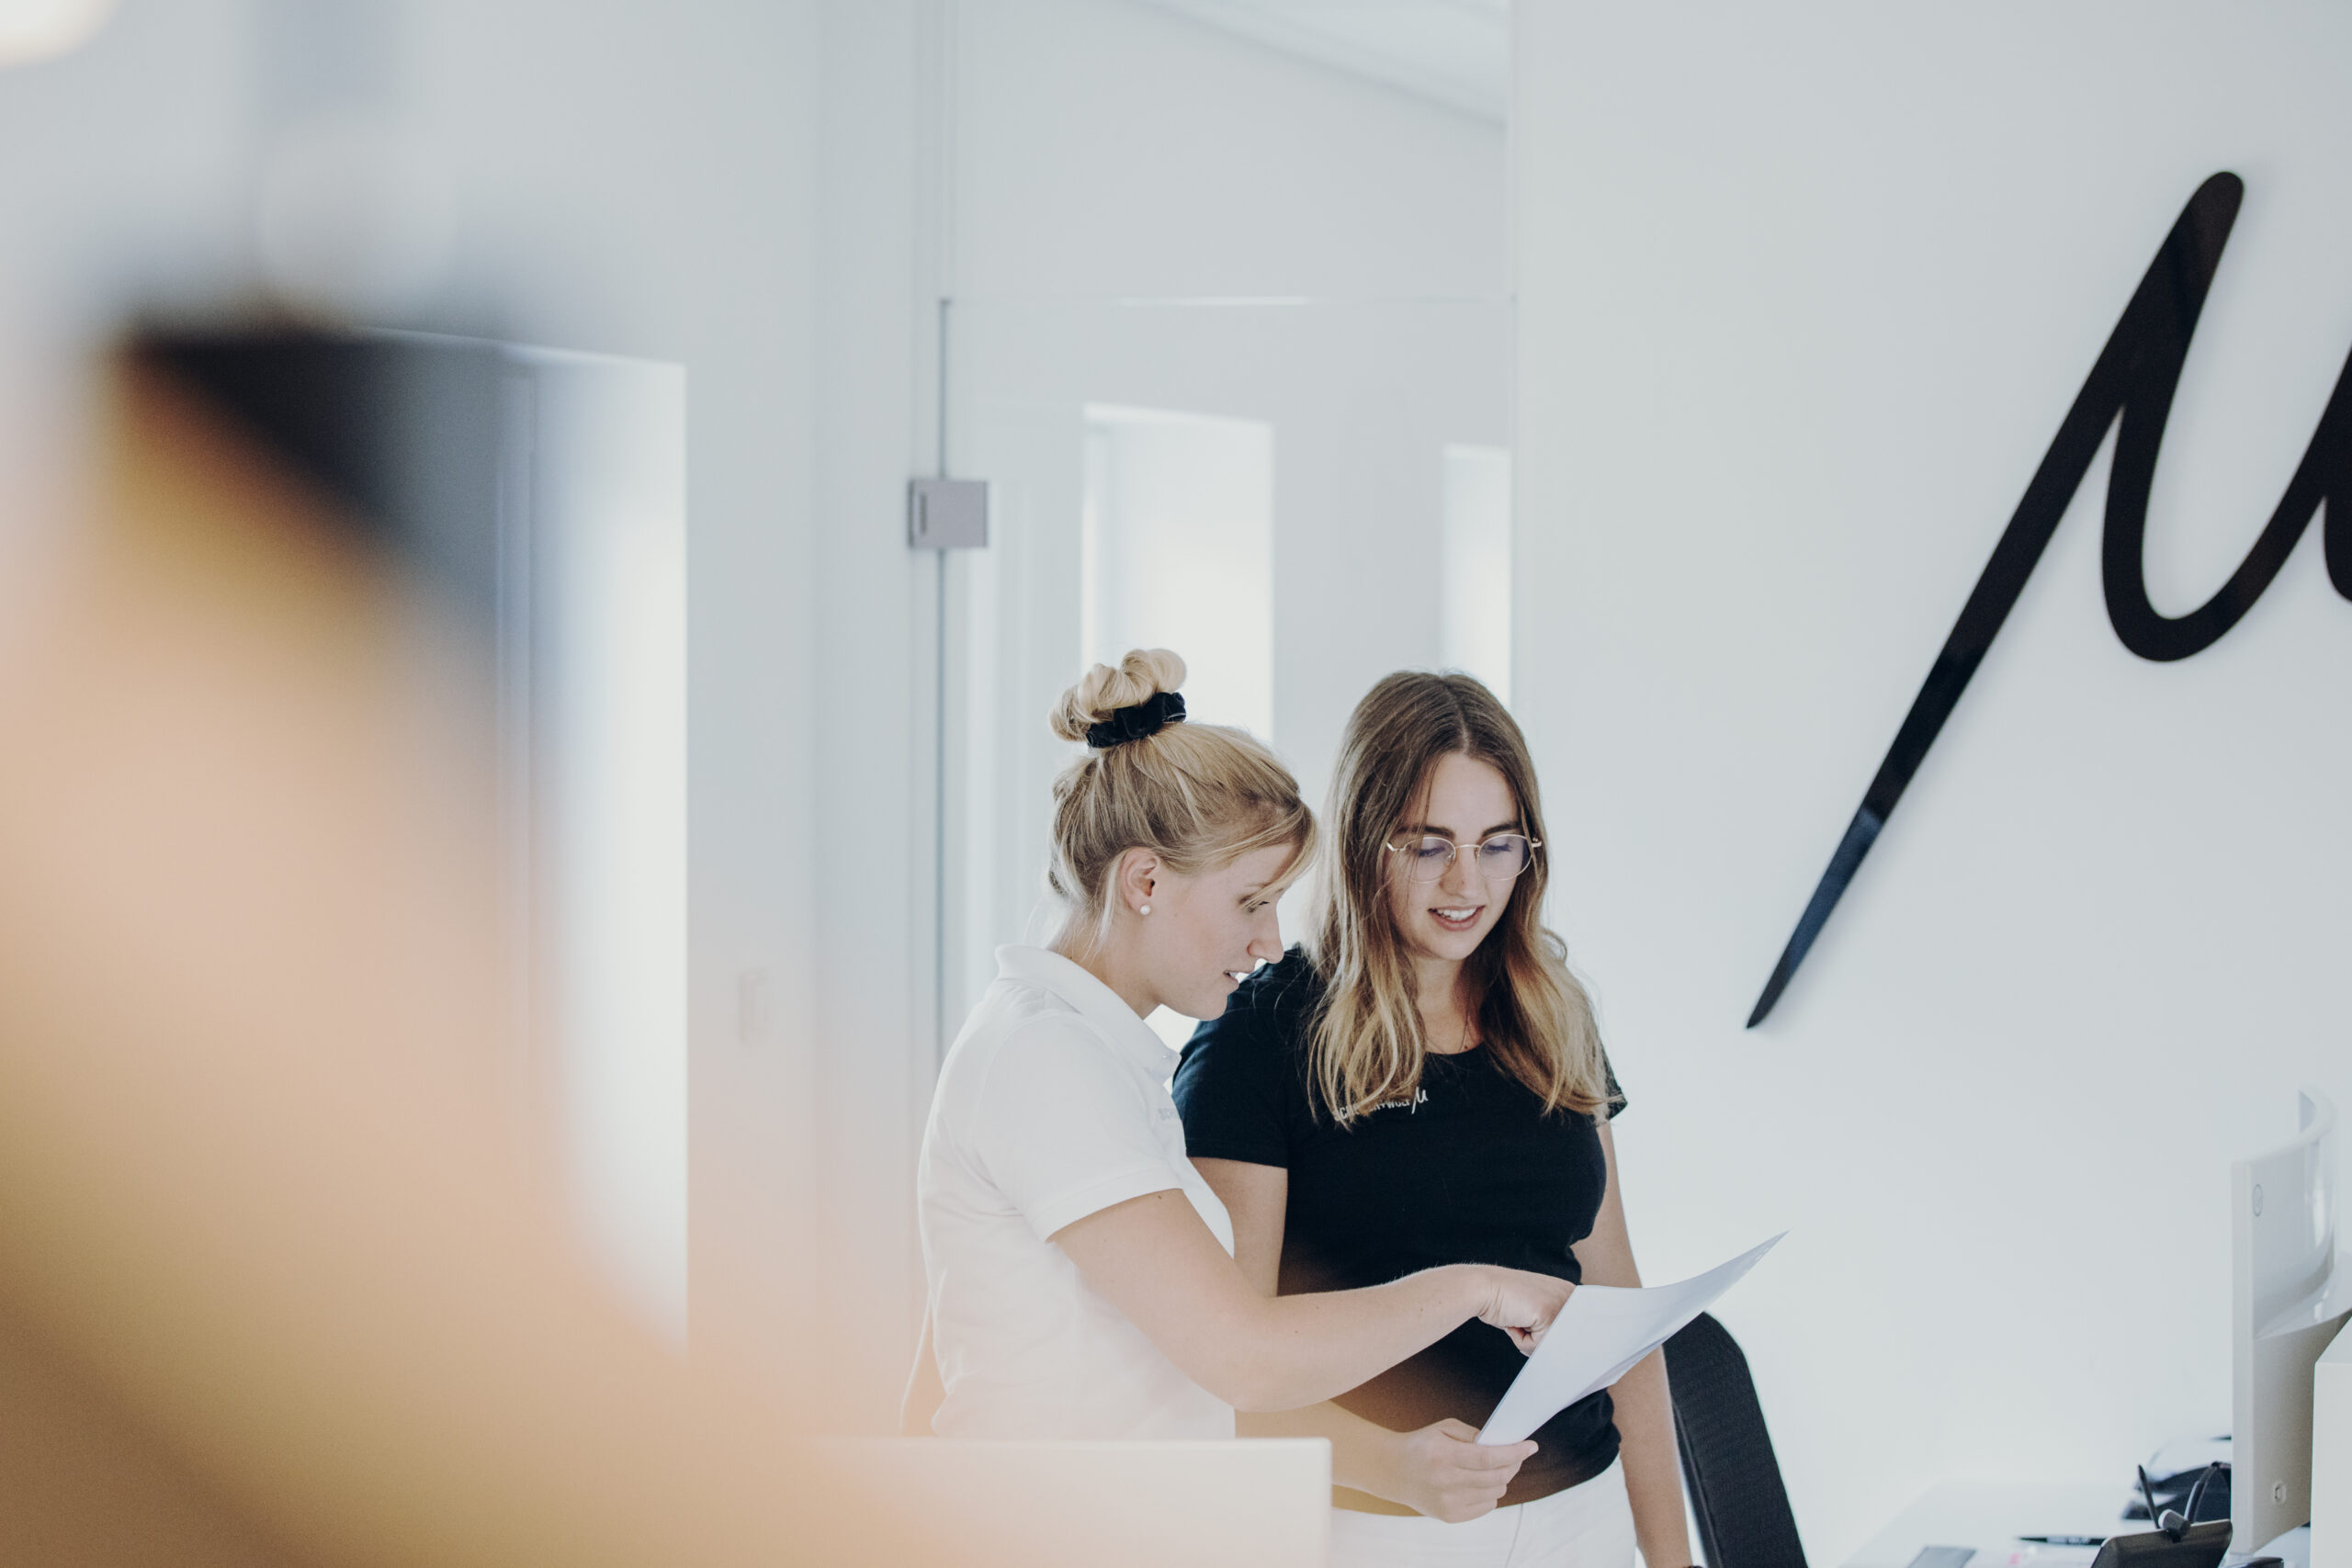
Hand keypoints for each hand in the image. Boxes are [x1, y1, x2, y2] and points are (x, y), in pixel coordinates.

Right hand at [1384, 1418, 1534, 1522]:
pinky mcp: (1450, 1516)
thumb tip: (1501, 1444)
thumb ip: (1473, 1435)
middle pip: (1495, 1478)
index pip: (1488, 1457)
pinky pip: (1486, 1507)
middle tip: (1517, 1455)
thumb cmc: (1421, 1445)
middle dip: (1513, 1464)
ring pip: (1495, 1493)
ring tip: (1493, 1468)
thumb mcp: (1443, 1429)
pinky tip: (1480, 1483)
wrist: (1394, 1471)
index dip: (1513, 1453)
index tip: (1531, 1446)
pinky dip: (1490, 1494)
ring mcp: (1447, 1502)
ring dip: (1501, 1479)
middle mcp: (1445, 1481)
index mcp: (1443, 1455)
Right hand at [1474, 1266, 1572, 1351]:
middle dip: (1538, 1336)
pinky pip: (1537, 1345)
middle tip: (1522, 1316)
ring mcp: (1560, 1302)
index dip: (1545, 1332)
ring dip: (1530, 1339)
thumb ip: (1552, 1325)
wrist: (1482, 1287)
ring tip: (1519, 1318)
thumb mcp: (1535, 1311)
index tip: (1530, 1317)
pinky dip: (1521, 1339)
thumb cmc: (1502, 1300)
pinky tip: (1514, 1319)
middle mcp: (1569, 1293)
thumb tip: (1559, 1351)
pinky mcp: (1548, 1313)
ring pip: (1551, 1345)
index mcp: (1568, 1291)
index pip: (1569, 1330)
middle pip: (1562, 1339)